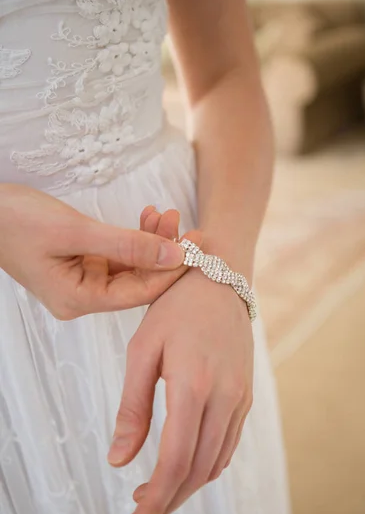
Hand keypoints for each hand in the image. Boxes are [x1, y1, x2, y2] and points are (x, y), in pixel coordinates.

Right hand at [0, 184, 198, 318]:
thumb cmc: (17, 221)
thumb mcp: (75, 231)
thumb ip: (127, 244)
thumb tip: (175, 254)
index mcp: (79, 299)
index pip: (139, 293)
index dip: (171, 271)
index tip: (198, 246)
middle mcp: (83, 296)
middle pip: (138, 280)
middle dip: (164, 251)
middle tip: (186, 224)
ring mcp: (83, 280)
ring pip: (131, 266)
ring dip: (151, 240)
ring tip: (167, 214)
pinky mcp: (83, 263)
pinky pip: (118, 255)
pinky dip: (134, 237)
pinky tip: (148, 218)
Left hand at [107, 268, 253, 513]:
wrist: (220, 279)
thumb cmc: (174, 309)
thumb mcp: (142, 350)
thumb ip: (133, 407)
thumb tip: (119, 460)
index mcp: (193, 386)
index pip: (174, 460)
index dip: (154, 500)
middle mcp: (224, 398)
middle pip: (197, 470)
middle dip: (168, 502)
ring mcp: (240, 398)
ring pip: (215, 462)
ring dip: (186, 487)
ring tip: (156, 495)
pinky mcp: (246, 396)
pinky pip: (228, 444)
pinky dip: (205, 466)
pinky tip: (184, 467)